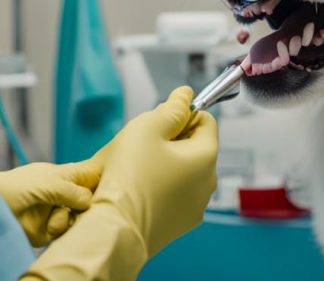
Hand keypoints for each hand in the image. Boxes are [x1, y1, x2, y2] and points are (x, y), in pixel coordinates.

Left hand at [0, 158, 102, 246]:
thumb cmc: (16, 188)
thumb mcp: (49, 183)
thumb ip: (73, 191)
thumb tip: (89, 202)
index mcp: (64, 175)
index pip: (90, 173)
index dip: (103, 175)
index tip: (116, 178)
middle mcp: (63, 194)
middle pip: (90, 199)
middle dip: (91, 204)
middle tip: (84, 204)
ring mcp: (57, 212)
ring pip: (79, 218)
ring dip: (70, 218)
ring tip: (54, 215)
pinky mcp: (49, 231)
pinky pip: (65, 232)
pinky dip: (59, 230)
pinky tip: (49, 226)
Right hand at [91, 86, 217, 255]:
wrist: (115, 229)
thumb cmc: (130, 176)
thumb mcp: (147, 128)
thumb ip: (171, 108)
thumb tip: (186, 94)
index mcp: (207, 156)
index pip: (205, 120)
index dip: (181, 114)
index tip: (158, 121)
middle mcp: (208, 183)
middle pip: (195, 147)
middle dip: (171, 140)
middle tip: (141, 145)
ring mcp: (195, 207)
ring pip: (183, 172)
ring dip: (165, 164)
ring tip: (136, 169)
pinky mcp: (179, 225)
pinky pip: (174, 195)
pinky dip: (160, 187)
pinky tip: (138, 190)